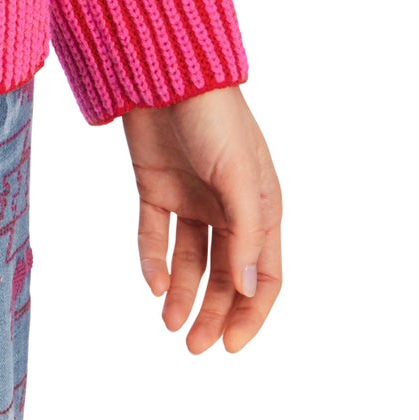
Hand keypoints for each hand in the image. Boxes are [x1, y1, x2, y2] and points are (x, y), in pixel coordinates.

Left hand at [123, 85, 280, 353]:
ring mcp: (191, 199)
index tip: (232, 346)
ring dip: (183, 296)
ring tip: (169, 326)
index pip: (265, 275)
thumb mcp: (239, 178)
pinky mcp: (155, 188)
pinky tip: (153, 285)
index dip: (253, 313)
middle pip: (227, 276)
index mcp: (262, 207)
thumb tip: (251, 291)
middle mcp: (229, 208)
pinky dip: (154, 262)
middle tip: (193, 347)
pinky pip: (155, 236)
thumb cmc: (215, 118)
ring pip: (191, 262)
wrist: (163, 72)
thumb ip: (245, 235)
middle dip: (214, 313)